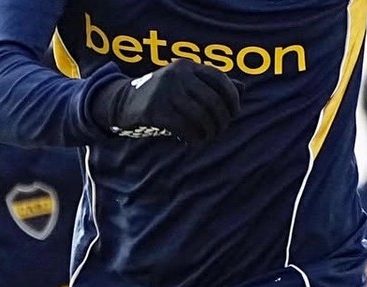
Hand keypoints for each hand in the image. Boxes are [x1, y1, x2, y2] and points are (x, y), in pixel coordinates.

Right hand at [89, 60, 241, 142]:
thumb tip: (243, 90)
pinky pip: (184, 127)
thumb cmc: (162, 95)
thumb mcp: (186, 84)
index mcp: (187, 66)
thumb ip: (212, 85)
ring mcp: (165, 92)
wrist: (124, 101)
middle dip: (222, 120)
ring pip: (200, 116)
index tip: (233, 113)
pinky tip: (193, 141)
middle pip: (212, 100)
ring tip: (208, 137)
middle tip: (220, 130)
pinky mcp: (155, 110)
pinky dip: (194, 138)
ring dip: (209, 131)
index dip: (231, 97)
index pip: (219, 78)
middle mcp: (177, 75)